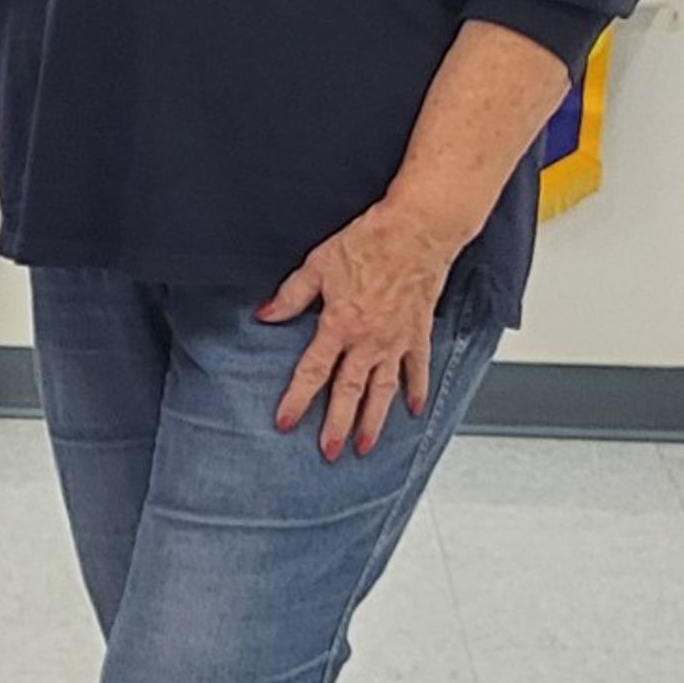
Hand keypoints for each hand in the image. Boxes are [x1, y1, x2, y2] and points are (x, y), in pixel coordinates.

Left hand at [260, 198, 459, 458]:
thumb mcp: (318, 265)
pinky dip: (416, 390)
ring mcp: (397, 340)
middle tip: (328, 452)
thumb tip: (265, 315)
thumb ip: (291, 295)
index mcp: (340, 325)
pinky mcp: (418, 332)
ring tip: (365, 446)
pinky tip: (413, 410)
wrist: (419, 230)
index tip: (284, 423)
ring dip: (374, 421)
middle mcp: (369, 340)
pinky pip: (418, 369)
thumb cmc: (370, 242)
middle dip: (336, 425)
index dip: (296, 399)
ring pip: (384, 390)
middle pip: (349, 392)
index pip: (313, 372)